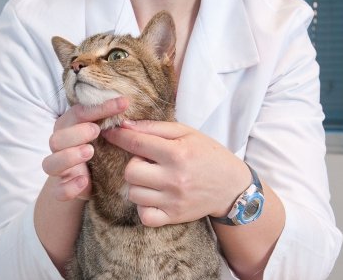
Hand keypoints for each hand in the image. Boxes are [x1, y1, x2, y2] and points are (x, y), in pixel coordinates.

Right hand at [42, 97, 128, 200]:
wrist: (87, 180)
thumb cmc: (99, 149)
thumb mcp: (105, 133)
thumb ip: (111, 120)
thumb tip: (128, 102)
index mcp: (68, 127)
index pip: (78, 113)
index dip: (99, 108)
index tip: (123, 104)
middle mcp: (60, 147)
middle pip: (56, 138)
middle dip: (76, 133)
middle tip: (96, 131)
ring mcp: (59, 169)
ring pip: (50, 163)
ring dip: (68, 157)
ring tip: (90, 152)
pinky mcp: (62, 189)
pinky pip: (58, 190)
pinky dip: (69, 187)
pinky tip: (84, 181)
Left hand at [102, 120, 250, 226]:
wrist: (232, 187)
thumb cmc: (208, 154)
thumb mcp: (186, 133)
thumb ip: (154, 127)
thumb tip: (124, 125)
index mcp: (177, 153)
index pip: (137, 143)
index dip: (118, 136)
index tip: (110, 133)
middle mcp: (174, 178)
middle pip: (130, 172)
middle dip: (133, 164)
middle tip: (147, 162)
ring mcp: (173, 200)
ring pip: (133, 194)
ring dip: (138, 185)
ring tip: (153, 178)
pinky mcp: (173, 217)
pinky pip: (144, 216)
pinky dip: (143, 206)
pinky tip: (152, 197)